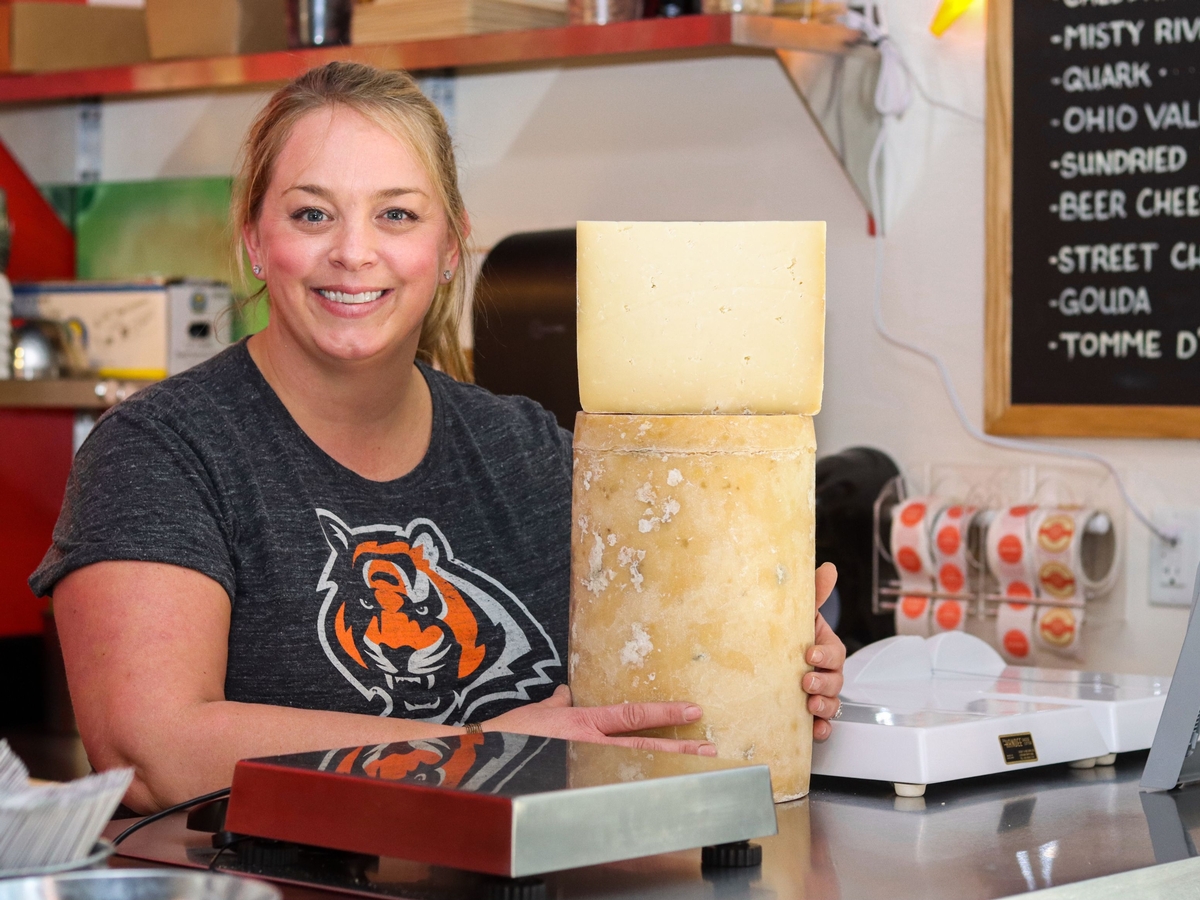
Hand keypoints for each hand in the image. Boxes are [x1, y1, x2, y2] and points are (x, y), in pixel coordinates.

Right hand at [482, 685, 716, 755]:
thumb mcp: (536, 710)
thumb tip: (566, 693)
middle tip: (710, 746)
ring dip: (663, 759)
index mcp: (584, 723)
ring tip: (694, 760)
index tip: (692, 711)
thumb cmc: (506, 732)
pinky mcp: (574, 773)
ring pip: (632, 758)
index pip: (632, 715)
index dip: (664, 713)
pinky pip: (609, 771)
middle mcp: (590, 743)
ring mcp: (584, 761)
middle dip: (677, 745)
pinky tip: (650, 779)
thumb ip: (556, 703)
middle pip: (642, 742)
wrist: (482, 754)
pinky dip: (630, 774)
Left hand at [804, 562, 845, 741]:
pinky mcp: (811, 714)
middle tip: (806, 682)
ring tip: (810, 706)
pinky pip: (824, 724)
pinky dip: (822, 729)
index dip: (825, 654)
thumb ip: (813, 594)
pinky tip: (815, 730)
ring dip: (825, 706)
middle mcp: (825, 672)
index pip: (834, 652)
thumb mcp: (799, 614)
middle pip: (836, 680)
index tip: (809, 653)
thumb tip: (828, 567)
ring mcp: (820, 694)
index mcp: (824, 648)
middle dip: (824, 683)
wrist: (769, 659)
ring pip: (832, 703)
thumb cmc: (788, 635)